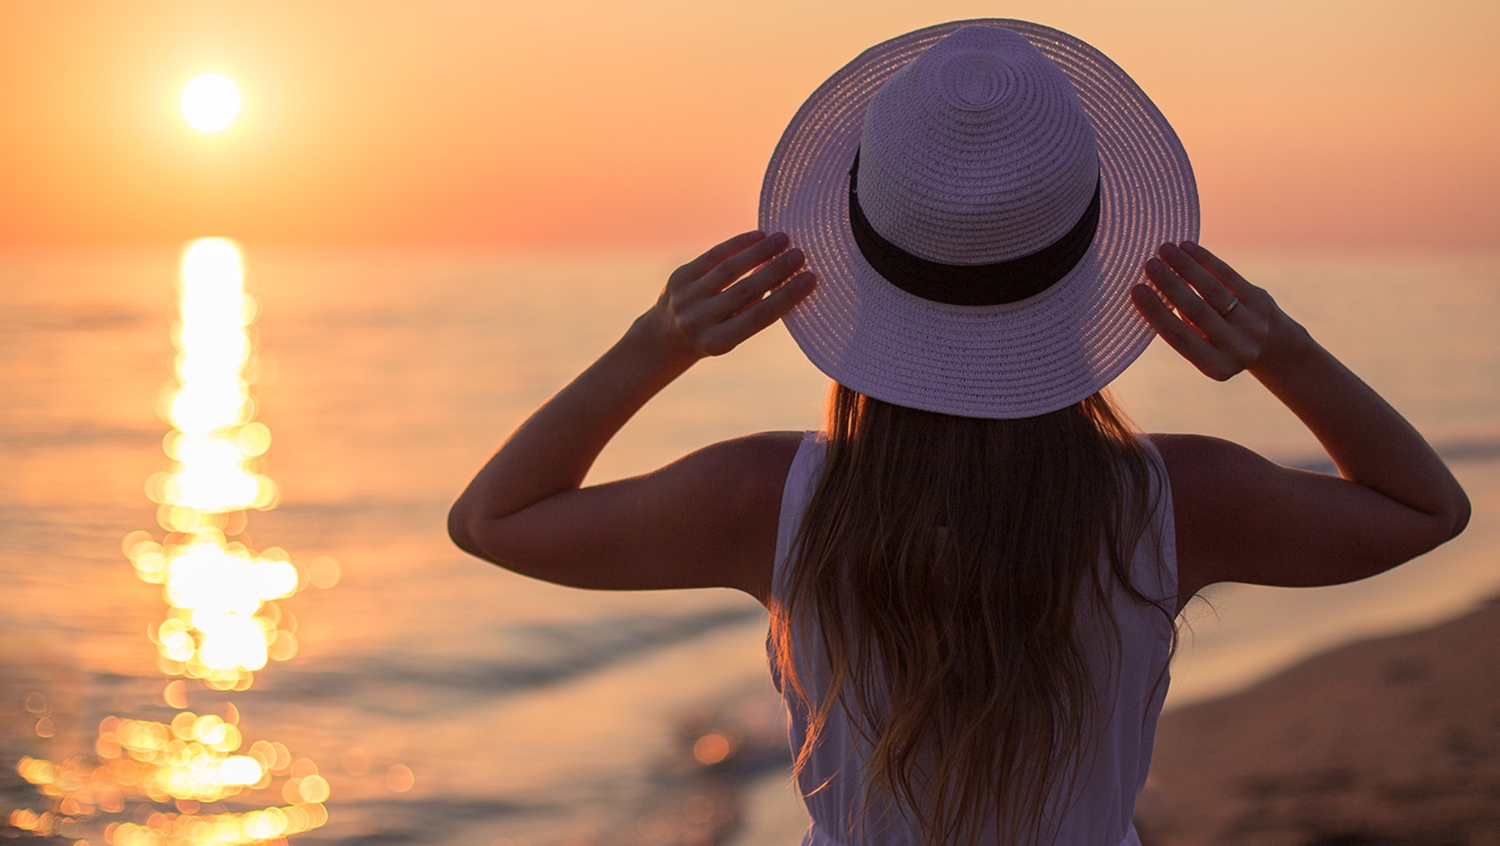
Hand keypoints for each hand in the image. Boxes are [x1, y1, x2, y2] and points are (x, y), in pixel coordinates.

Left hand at [646, 231, 815, 363]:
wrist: (666, 335)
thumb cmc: (714, 333)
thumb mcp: (733, 333)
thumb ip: (754, 310)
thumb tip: (788, 277)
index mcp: (717, 342)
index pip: (759, 317)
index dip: (787, 297)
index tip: (811, 279)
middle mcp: (698, 321)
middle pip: (744, 291)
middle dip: (776, 271)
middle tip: (801, 254)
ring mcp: (686, 298)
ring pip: (728, 269)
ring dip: (759, 252)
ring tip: (783, 239)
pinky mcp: (679, 277)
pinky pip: (712, 256)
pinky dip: (737, 244)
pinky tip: (759, 235)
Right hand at [1130, 242, 1305, 381]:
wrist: (1273, 346)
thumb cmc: (1220, 344)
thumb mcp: (1203, 348)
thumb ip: (1182, 326)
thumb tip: (1150, 290)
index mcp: (1216, 366)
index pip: (1180, 338)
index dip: (1157, 313)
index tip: (1136, 290)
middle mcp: (1238, 348)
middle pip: (1198, 312)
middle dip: (1171, 286)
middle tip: (1149, 265)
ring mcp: (1253, 324)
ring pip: (1214, 290)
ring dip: (1187, 267)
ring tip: (1164, 249)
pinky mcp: (1262, 301)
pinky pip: (1230, 276)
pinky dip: (1206, 260)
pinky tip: (1187, 247)